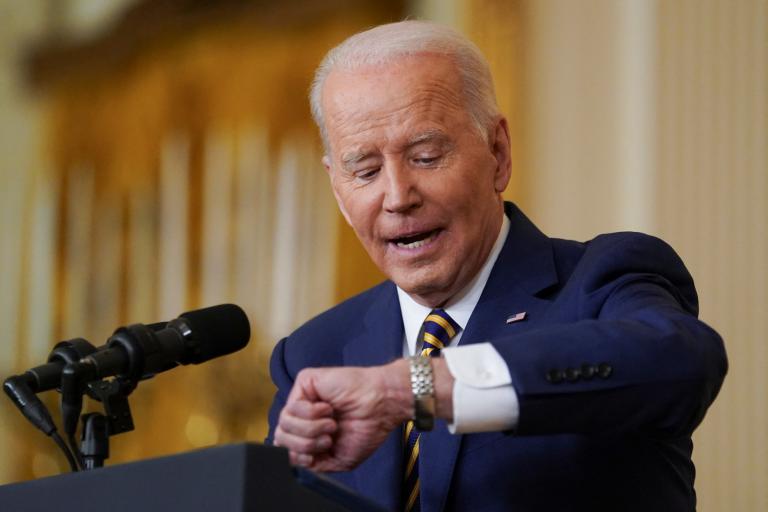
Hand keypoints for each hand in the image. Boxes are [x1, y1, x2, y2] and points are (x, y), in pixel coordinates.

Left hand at [274, 359, 411, 471]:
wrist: (382, 407)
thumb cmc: (367, 428)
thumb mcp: (337, 459)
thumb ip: (313, 464)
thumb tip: (289, 461)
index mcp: (309, 432)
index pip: (284, 448)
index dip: (296, 457)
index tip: (315, 456)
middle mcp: (303, 415)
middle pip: (280, 437)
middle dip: (304, 444)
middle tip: (328, 439)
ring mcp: (303, 397)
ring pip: (284, 423)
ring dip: (311, 429)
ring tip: (331, 424)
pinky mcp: (305, 382)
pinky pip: (292, 406)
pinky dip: (313, 413)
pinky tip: (329, 408)